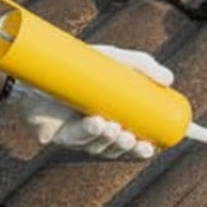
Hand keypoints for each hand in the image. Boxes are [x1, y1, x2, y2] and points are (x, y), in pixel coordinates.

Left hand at [11, 44, 173, 159]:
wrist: (37, 64)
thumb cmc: (75, 64)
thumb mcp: (111, 59)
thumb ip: (141, 65)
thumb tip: (169, 79)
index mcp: (109, 116)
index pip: (130, 137)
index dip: (141, 147)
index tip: (154, 146)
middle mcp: (93, 127)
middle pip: (115, 147)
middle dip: (126, 148)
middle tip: (134, 139)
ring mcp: (75, 133)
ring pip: (98, 146)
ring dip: (108, 141)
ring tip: (115, 128)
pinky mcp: (57, 135)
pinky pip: (76, 139)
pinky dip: (88, 133)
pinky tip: (96, 123)